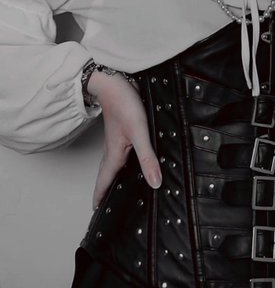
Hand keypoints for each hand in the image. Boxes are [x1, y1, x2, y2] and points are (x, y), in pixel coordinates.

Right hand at [87, 71, 161, 208]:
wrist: (114, 81)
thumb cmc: (123, 104)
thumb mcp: (139, 132)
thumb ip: (147, 158)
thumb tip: (155, 183)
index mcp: (113, 156)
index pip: (103, 184)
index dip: (100, 200)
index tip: (97, 216)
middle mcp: (113, 150)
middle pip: (107, 177)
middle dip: (106, 192)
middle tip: (106, 207)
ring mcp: (117, 141)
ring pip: (114, 165)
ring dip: (114, 177)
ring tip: (119, 189)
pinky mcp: (124, 131)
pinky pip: (121, 153)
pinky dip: (124, 163)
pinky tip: (133, 161)